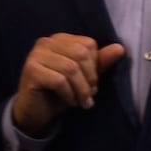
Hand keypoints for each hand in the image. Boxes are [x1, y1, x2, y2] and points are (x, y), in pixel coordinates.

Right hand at [11, 34, 125, 135]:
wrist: (36, 111)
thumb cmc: (61, 91)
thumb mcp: (84, 76)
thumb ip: (100, 61)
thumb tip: (120, 48)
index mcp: (60, 39)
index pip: (88, 44)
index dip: (95, 66)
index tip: (93, 84)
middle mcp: (46, 42)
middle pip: (81, 55)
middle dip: (90, 79)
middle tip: (89, 96)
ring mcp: (35, 55)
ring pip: (71, 68)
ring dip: (81, 90)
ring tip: (81, 101)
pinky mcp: (30, 70)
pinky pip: (59, 80)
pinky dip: (68, 94)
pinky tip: (68, 101)